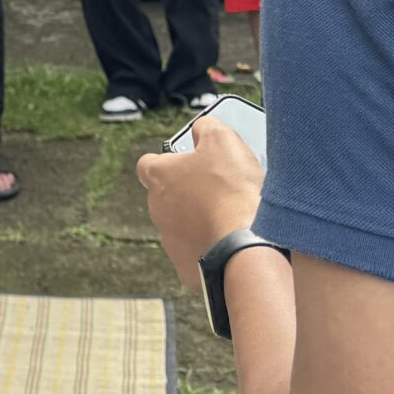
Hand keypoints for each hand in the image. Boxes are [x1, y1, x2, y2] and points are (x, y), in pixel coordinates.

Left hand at [137, 119, 266, 288]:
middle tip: (219, 188)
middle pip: (168, 195)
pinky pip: (196, 251)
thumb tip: (201, 127)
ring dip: (200, 218)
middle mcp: (156, 208)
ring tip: (230, 215)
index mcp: (159, 176)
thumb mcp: (223, 139)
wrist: (244, 245)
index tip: (190, 162)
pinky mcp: (184, 266)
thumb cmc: (231, 189)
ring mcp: (169, 239)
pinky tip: (230, 239)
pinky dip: (209, 245)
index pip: (149, 163)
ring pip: (182, 224)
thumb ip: (206, 127)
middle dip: (189, 191)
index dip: (169, 160)